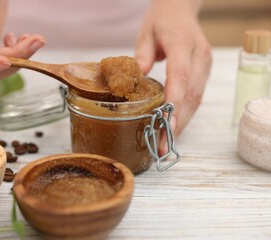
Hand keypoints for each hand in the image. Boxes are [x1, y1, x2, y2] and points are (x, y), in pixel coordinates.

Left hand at [135, 0, 211, 146]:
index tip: (166, 124)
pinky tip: (173, 128)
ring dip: (181, 123)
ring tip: (166, 144)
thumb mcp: (145, 33)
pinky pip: (196, 97)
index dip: (174, 101)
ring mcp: (205, 65)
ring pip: (196, 100)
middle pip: (190, 94)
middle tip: (162, 145)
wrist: (181, 10)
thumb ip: (142, 56)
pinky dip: (185, 115)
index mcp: (182, 43)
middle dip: (176, 123)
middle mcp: (200, 56)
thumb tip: (136, 80)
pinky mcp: (204, 72)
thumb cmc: (161, 20)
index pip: (180, 75)